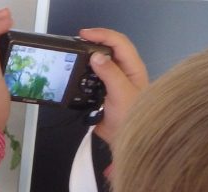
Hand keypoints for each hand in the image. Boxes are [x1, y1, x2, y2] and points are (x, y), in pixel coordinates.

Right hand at [78, 28, 148, 145]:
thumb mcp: (121, 93)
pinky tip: (76, 73)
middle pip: (108, 48)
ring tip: (75, 54)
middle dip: (93, 41)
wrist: (126, 140)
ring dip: (87, 57)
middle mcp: (123, 72)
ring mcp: (112, 82)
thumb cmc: (133, 118)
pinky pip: (91, 77)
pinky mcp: (102, 92)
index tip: (84, 34)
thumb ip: (110, 73)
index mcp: (132, 68)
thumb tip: (96, 56)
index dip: (102, 35)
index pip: (118, 43)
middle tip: (77, 41)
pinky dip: (83, 73)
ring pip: (99, 62)